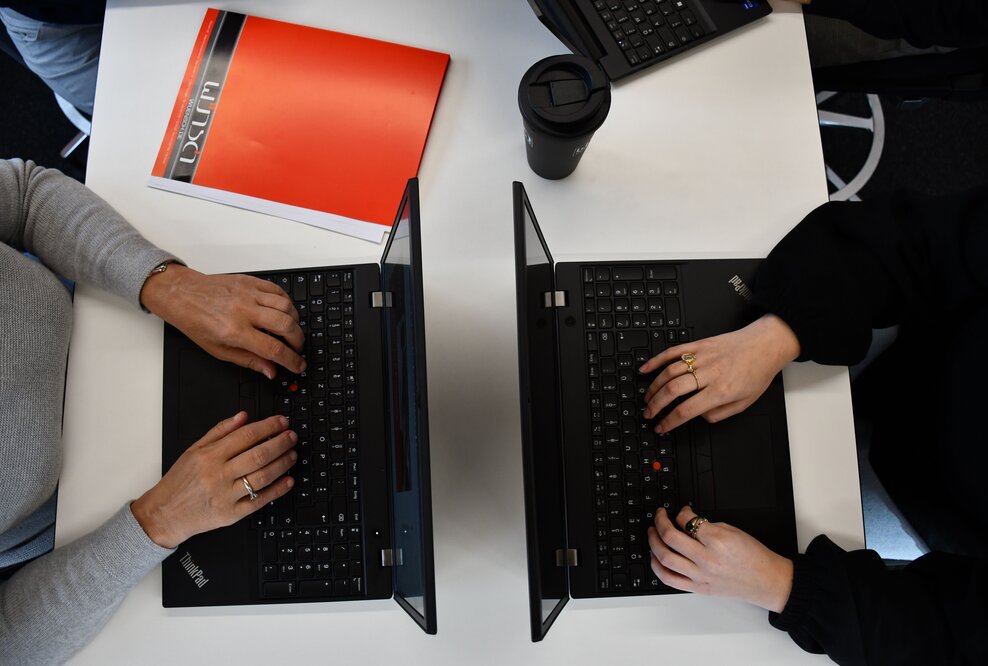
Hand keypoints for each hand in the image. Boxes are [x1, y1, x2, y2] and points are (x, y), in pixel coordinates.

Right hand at [131, 412, 295, 547]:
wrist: (165, 513)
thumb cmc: (180, 481)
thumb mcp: (194, 450)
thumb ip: (220, 431)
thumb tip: (243, 416)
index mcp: (209, 456)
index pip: (246, 436)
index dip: (268, 426)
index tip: (281, 422)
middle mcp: (218, 475)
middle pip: (258, 455)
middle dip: (280, 443)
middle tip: (292, 436)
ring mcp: (226, 496)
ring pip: (262, 476)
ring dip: (282, 464)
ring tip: (293, 454)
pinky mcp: (231, 514)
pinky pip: (259, 500)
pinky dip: (277, 490)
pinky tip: (288, 480)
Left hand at [140, 263, 305, 378]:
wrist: (183, 294)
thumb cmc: (196, 322)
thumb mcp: (219, 350)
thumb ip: (249, 361)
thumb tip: (270, 371)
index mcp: (234, 331)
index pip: (273, 349)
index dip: (291, 360)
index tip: (298, 365)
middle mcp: (244, 311)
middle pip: (286, 326)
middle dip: (298, 341)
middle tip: (296, 348)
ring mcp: (249, 293)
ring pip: (286, 306)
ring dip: (294, 321)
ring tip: (290, 330)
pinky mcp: (250, 281)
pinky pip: (278, 290)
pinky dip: (286, 303)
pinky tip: (283, 312)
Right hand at [639, 314, 799, 431]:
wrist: (765, 344)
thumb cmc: (757, 371)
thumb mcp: (745, 403)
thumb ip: (720, 414)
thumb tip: (699, 417)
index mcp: (721, 390)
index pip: (687, 410)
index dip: (670, 421)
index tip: (661, 427)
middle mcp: (709, 373)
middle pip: (673, 390)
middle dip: (656, 405)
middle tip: (648, 413)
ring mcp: (702, 357)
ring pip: (669, 372)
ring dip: (654, 387)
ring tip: (647, 398)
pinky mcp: (699, 345)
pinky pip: (672, 352)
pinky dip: (656, 360)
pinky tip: (645, 369)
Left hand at [647, 506, 792, 612]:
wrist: (766, 581)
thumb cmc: (753, 556)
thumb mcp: (733, 531)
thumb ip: (707, 526)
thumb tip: (686, 520)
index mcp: (718, 541)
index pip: (686, 521)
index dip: (680, 512)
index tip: (681, 511)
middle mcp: (707, 559)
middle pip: (670, 538)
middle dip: (660, 522)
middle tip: (659, 516)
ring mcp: (701, 576)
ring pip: (665, 558)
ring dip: (653, 542)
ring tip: (652, 533)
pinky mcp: (699, 589)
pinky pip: (670, 580)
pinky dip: (657, 567)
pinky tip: (654, 557)